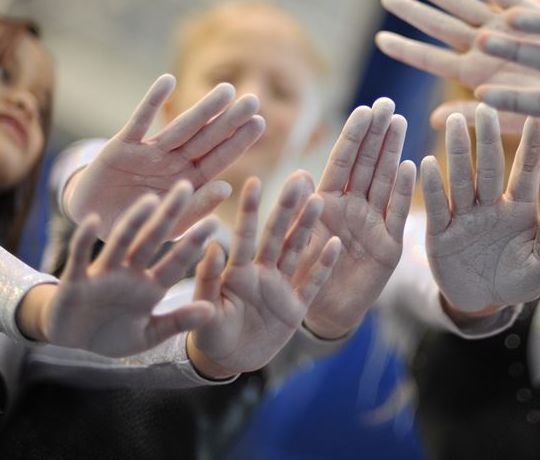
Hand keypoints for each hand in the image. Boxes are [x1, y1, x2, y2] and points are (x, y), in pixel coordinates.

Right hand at [36, 181, 218, 356]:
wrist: (70, 342)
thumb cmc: (112, 334)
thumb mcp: (150, 334)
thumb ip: (178, 322)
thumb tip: (211, 311)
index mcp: (151, 286)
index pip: (176, 261)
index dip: (193, 243)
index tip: (215, 221)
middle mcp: (130, 273)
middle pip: (152, 240)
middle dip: (169, 216)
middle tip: (186, 187)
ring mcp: (103, 274)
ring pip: (121, 242)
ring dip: (134, 221)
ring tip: (150, 200)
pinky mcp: (75, 279)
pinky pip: (80, 255)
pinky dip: (84, 239)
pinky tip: (93, 220)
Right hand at [66, 74, 264, 238]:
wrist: (94, 225)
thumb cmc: (139, 226)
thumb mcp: (170, 224)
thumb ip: (197, 208)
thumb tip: (228, 186)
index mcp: (189, 182)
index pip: (219, 159)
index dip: (239, 141)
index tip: (260, 122)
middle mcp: (173, 163)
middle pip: (206, 139)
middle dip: (229, 120)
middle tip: (253, 98)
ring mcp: (149, 153)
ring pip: (180, 127)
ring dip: (203, 109)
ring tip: (227, 89)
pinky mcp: (121, 147)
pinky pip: (139, 121)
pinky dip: (152, 101)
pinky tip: (168, 81)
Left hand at [187, 174, 340, 377]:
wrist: (228, 360)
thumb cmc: (209, 333)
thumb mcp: (204, 309)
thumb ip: (208, 279)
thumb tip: (213, 245)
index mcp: (237, 272)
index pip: (244, 236)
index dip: (249, 210)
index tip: (253, 180)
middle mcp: (261, 272)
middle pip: (276, 236)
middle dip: (286, 209)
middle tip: (297, 179)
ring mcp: (281, 288)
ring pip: (297, 252)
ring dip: (308, 228)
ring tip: (320, 200)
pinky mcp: (296, 308)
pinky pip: (312, 284)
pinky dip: (324, 265)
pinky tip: (336, 243)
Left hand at [300, 98, 416, 338]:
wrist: (321, 313)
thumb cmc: (302, 275)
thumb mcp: (295, 240)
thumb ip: (298, 208)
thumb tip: (298, 173)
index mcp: (327, 201)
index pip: (342, 161)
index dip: (353, 135)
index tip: (364, 108)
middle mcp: (353, 206)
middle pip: (367, 164)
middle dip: (377, 134)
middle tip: (387, 104)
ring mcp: (373, 223)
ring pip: (384, 181)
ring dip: (392, 152)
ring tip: (400, 122)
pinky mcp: (388, 245)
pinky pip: (397, 213)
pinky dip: (404, 191)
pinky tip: (411, 165)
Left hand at [375, 0, 539, 129]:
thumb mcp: (505, 118)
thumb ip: (470, 116)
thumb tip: (430, 119)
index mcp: (474, 75)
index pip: (430, 59)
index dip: (405, 48)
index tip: (379, 39)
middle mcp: (484, 49)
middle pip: (441, 27)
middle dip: (414, 13)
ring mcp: (503, 30)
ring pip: (464, 7)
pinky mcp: (528, 15)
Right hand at [423, 105, 539, 311]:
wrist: (483, 304)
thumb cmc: (519, 282)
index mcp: (521, 209)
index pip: (526, 169)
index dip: (532, 143)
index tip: (538, 113)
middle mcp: (491, 205)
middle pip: (489, 166)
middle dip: (487, 136)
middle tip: (485, 105)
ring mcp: (465, 216)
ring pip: (461, 178)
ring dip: (458, 151)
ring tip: (454, 122)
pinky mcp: (441, 233)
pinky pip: (438, 207)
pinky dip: (433, 187)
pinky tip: (426, 163)